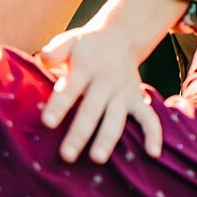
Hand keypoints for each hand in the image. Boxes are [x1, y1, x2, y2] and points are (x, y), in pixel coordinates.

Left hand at [37, 17, 164, 163]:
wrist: (120, 37)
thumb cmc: (86, 46)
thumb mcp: (68, 41)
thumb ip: (55, 52)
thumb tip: (42, 59)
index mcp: (85, 67)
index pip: (70, 88)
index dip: (59, 105)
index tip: (47, 123)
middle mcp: (106, 81)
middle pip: (92, 110)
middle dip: (80, 133)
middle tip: (67, 155)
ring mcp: (124, 92)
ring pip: (116, 118)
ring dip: (107, 139)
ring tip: (97, 159)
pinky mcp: (138, 99)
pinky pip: (149, 118)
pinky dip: (154, 134)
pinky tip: (152, 154)